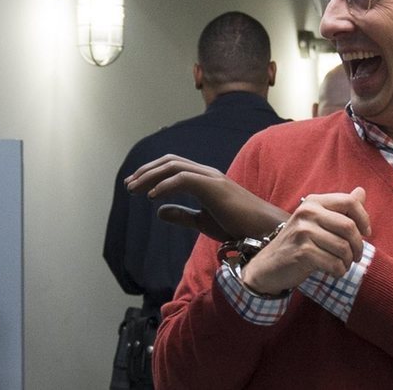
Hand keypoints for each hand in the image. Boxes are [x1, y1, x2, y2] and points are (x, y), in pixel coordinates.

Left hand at [125, 154, 287, 239]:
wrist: (264, 231)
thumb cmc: (238, 226)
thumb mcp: (202, 221)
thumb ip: (182, 215)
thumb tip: (159, 211)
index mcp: (204, 180)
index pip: (173, 168)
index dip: (151, 174)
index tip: (134, 187)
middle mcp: (207, 174)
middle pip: (169, 162)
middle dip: (146, 171)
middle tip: (128, 186)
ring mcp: (211, 178)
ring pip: (174, 167)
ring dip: (150, 176)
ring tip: (134, 190)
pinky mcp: (214, 187)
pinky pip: (184, 179)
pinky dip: (165, 185)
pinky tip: (152, 197)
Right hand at [241, 187, 371, 294]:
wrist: (268, 266)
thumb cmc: (299, 244)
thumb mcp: (318, 222)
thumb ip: (340, 209)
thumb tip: (361, 191)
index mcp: (313, 202)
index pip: (349, 202)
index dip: (364, 218)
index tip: (366, 233)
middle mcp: (307, 212)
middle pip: (349, 227)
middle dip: (358, 246)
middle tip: (356, 256)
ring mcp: (303, 231)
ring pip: (343, 248)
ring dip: (348, 261)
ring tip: (343, 265)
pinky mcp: (302, 252)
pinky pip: (334, 263)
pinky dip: (339, 271)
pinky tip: (334, 272)